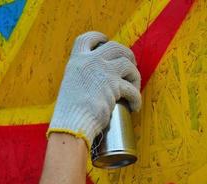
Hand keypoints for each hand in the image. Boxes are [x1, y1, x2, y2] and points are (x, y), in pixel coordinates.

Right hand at [47, 31, 140, 148]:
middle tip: (130, 64)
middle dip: (126, 54)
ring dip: (135, 76)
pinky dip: (136, 98)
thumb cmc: (70, 111)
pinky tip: (134, 106)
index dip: (98, 37)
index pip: (87, 39)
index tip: (105, 40)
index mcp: (77, 61)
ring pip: (128, 64)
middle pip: (115, 47)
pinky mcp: (115, 86)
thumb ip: (84, 77)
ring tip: (134, 87)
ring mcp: (104, 72)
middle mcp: (90, 62)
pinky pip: (132, 89)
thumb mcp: (71, 86)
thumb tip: (98, 80)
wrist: (72, 123)